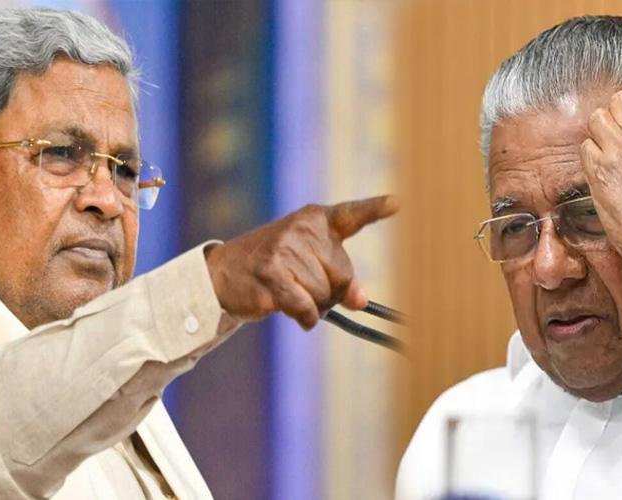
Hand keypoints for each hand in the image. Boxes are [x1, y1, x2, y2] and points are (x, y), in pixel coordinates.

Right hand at [205, 195, 397, 328]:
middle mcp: (303, 230)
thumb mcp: (310, 263)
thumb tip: (361, 300)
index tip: (399, 202)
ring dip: (312, 305)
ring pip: (325, 297)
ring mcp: (285, 250)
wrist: (222, 273)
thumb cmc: (276, 266)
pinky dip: (303, 317)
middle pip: (343, 277)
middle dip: (329, 291)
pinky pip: (306, 308)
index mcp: (316, 220)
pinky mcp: (272, 275)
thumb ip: (340, 276)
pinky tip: (289, 309)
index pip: (352, 215)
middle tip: (301, 283)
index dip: (376, 209)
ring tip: (288, 291)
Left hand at [580, 90, 621, 304]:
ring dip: (599, 133)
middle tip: (617, 138)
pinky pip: (585, 147)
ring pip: (597, 118)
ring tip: (606, 153)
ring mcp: (618, 150)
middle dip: (615, 116)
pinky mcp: (598, 168)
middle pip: (618, 100)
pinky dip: (589, 157)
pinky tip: (599, 172)